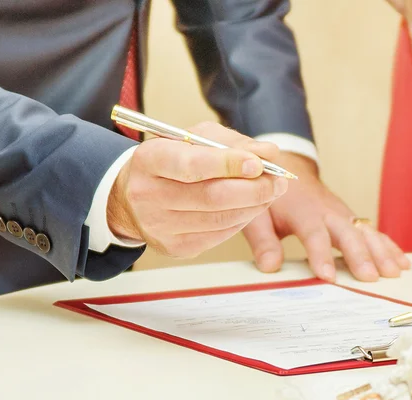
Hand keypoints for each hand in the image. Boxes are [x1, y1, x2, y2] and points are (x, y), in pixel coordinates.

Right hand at [107, 122, 286, 257]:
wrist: (133, 198)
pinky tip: (250, 208)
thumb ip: (232, 142)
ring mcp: (160, 227)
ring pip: (220, 219)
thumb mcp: (194, 139)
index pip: (192, 165)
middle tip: (278, 181)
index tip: (259, 163)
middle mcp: (148, 196)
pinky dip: (242, 220)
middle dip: (253, 189)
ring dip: (254, 206)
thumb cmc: (171, 162)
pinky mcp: (175, 248)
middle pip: (211, 196)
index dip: (228, 165)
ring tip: (270, 192)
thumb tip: (269, 154)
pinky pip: (220, 235)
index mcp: (149, 160)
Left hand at [242, 153, 410, 281]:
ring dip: (381, 252)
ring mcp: (343, 213)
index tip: (327, 276)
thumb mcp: (257, 215)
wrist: (289, 167)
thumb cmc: (272, 197)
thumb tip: (270, 267)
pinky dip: (388, 245)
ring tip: (395, 272)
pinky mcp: (351, 217)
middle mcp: (327, 211)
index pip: (313, 234)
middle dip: (360, 255)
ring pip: (365, 232)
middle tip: (370, 278)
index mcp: (303, 211)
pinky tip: (402, 261)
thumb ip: (263, 241)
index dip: (320, 255)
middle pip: (347, 233)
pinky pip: (372, 231)